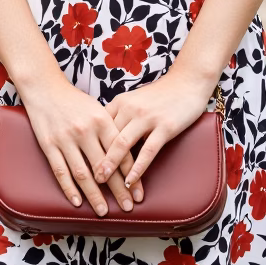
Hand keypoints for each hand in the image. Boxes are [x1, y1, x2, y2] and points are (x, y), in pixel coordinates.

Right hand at [18, 74, 145, 216]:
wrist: (45, 87)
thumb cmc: (75, 101)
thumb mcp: (98, 110)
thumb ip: (111, 131)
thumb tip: (128, 157)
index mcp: (101, 120)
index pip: (121, 153)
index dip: (132, 175)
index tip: (138, 192)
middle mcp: (85, 130)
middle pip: (105, 167)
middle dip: (118, 190)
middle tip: (128, 208)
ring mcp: (66, 139)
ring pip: (83, 174)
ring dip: (95, 196)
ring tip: (104, 211)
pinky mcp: (49, 145)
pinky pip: (61, 171)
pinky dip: (69, 189)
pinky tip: (77, 202)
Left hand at [93, 67, 213, 188]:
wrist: (187, 81)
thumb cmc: (160, 94)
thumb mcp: (134, 100)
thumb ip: (119, 116)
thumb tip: (100, 137)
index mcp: (119, 102)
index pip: (98, 128)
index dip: (88, 146)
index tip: (78, 161)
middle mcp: (130, 108)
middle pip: (106, 138)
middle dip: (95, 160)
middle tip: (86, 178)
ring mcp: (147, 117)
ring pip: (123, 145)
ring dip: (111, 166)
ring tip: (102, 183)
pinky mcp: (164, 127)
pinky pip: (148, 151)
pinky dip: (137, 168)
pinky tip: (130, 181)